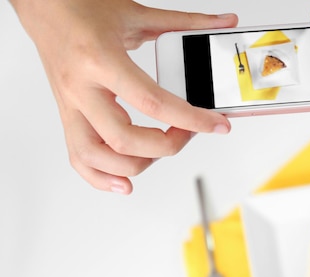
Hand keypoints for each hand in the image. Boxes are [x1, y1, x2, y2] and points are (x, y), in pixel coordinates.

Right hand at [10, 0, 237, 193]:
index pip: (152, 103)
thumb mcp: (136, 13)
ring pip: (96, 156)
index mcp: (100, 60)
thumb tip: (223, 22)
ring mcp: (71, 105)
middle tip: (186, 132)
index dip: (191, 119)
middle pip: (124, 140)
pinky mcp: (67, 115)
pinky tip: (124, 182)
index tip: (216, 125)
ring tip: (160, 152)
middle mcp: (82, 88)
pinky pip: (77, 157)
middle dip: (166, 146)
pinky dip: (100, 177)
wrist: (42, 6)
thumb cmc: (81, 8)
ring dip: (135, 165)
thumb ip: (184, 22)